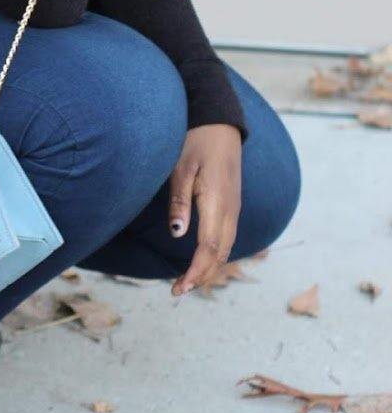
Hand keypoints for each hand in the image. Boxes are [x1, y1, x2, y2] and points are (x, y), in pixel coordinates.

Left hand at [168, 123, 242, 296]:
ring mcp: (234, 207)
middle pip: (221, 254)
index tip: (179, 287)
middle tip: (177, 290)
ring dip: (209, 268)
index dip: (195, 272)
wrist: (220, 122)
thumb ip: (179, 201)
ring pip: (227, 248)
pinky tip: (203, 260)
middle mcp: (231, 209)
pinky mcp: (232, 204)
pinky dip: (216, 255)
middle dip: (201, 276)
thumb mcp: (180, 167)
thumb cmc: (196, 141)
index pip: (209, 248)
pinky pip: (228, 237)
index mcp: (217, 202)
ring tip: (188, 282)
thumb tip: (178, 235)